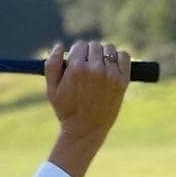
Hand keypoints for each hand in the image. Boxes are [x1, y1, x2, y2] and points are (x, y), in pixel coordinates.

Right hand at [43, 39, 129, 176]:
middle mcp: (95, 69)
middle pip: (94, 46)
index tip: (76, 64)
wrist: (86, 130)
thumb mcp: (51, 89)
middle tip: (87, 68)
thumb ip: (51, 65)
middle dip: (89, 54)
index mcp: (76, 68)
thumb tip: (59, 46)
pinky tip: (111, 67)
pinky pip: (124, 56)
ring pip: (109, 49)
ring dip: (103, 55)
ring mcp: (110, 75)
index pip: (80, 45)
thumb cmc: (66, 110)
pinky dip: (119, 57)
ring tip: (99, 68)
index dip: (77, 54)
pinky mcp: (122, 80)